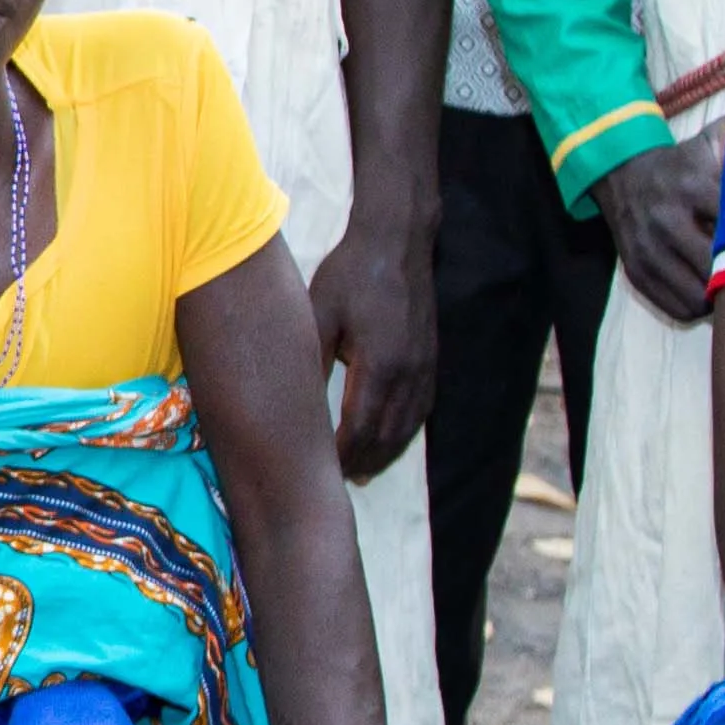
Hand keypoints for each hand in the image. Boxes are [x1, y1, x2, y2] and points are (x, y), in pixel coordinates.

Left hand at [310, 201, 437, 483]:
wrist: (397, 242)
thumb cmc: (351, 274)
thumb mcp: (319, 314)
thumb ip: (311, 360)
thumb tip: (293, 400)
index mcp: (379, 364)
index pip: (361, 427)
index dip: (343, 454)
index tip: (323, 471)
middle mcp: (409, 373)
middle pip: (388, 435)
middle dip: (364, 461)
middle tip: (339, 483)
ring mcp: (425, 367)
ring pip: (409, 426)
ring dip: (386, 452)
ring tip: (363, 471)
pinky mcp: (432, 359)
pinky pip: (422, 409)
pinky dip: (405, 431)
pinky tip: (391, 438)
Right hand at [600, 144, 723, 328]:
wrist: (621, 174)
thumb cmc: (683, 164)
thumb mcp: (711, 143)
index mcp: (692, 185)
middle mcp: (666, 220)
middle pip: (718, 268)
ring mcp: (646, 250)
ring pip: (698, 297)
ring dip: (720, 296)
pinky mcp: (635, 272)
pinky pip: (676, 308)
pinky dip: (697, 307)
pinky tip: (708, 290)